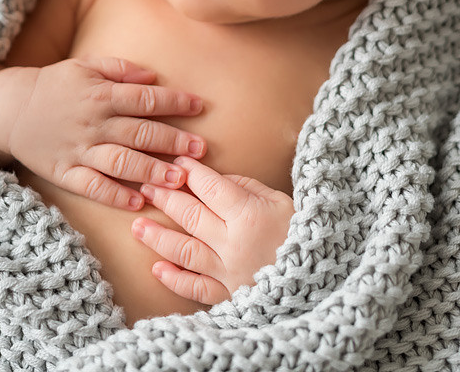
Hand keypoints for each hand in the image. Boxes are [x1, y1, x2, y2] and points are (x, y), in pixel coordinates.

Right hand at [7, 57, 206, 209]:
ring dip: (151, 170)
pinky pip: (93, 187)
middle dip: (173, 141)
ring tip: (178, 178)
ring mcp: (79, 149)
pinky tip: (138, 201)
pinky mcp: (66, 172)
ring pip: (121, 162)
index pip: (145, 99)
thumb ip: (120, 69)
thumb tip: (153, 78)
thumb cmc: (55, 85)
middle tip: (201, 151)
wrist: (9, 109)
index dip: (175, 102)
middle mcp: (93, 123)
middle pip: (139, 132)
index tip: (200, 107)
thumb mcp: (85, 66)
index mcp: (101, 94)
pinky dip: (115, 195)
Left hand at [131, 156, 293, 305]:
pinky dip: (174, 279)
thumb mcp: (281, 202)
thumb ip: (246, 187)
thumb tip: (213, 179)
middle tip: (145, 186)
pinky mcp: (229, 297)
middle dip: (165, 198)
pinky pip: (196, 289)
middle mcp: (235, 244)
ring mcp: (229, 273)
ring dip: (158, 237)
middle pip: (190, 216)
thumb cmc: (303, 234)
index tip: (175, 162)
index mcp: (250, 216)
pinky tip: (157, 268)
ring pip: (184, 251)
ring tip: (136, 225)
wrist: (322, 281)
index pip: (210, 187)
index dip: (190, 172)